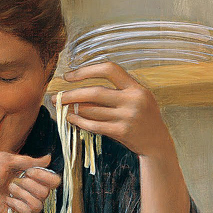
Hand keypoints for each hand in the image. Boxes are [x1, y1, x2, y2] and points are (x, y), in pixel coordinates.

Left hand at [0, 152, 60, 212]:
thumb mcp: (4, 160)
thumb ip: (27, 160)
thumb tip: (48, 158)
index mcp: (27, 175)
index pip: (52, 179)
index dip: (45, 175)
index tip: (29, 172)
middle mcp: (28, 189)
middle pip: (48, 190)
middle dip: (30, 184)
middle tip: (12, 182)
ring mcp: (23, 203)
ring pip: (40, 202)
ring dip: (23, 194)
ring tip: (8, 190)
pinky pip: (30, 212)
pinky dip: (19, 205)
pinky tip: (6, 202)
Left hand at [59, 62, 176, 159]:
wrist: (156, 142)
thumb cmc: (141, 117)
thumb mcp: (136, 99)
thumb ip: (115, 91)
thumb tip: (79, 88)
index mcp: (137, 88)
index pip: (110, 69)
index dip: (86, 71)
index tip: (68, 76)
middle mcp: (134, 100)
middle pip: (95, 92)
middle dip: (71, 94)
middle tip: (56, 97)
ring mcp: (128, 116)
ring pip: (91, 110)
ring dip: (72, 109)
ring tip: (62, 107)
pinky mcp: (121, 131)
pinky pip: (93, 125)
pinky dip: (78, 121)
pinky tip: (70, 119)